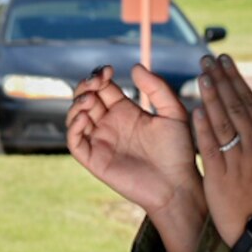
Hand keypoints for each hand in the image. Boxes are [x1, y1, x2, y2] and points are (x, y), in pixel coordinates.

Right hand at [67, 63, 206, 251]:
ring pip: (75, 117)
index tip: (108, 70)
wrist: (176, 185)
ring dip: (77, 103)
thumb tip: (135, 66)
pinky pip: (74, 141)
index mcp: (126, 111)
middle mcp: (109, 125)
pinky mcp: (94, 160)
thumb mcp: (174, 113)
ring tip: (90, 99)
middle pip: (85, 98)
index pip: (103, 88)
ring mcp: (100, 142)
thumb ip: (157, 88)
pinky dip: (73, 127)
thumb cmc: (178, 152)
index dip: (100, 75)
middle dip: (85, 86)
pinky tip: (85, 118)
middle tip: (97, 81)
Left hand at [192, 54, 251, 248]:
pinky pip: (211, 147)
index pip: (249, 102)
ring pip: (222, 122)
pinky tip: (196, 110)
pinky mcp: (220, 175)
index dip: (236, 79)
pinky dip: (204, 128)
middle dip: (221, 80)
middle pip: (235, 106)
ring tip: (201, 75)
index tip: (224, 61)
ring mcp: (237, 159)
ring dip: (211, 96)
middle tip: (207, 59)